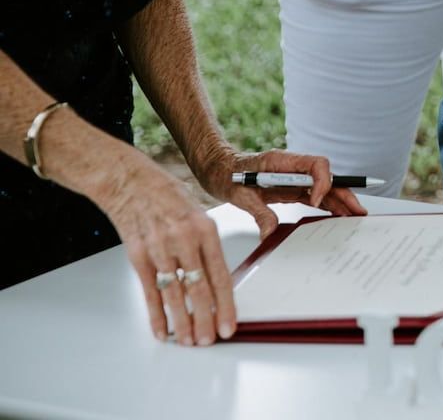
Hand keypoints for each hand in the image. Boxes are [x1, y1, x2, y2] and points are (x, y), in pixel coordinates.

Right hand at [92, 153, 238, 345]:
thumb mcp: (199, 213)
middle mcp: (184, 241)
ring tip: (190, 341)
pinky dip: (156, 315)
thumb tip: (219, 280)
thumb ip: (207, 245)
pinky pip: (149, 292)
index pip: (220, 275)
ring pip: (174, 295)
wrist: (130, 182)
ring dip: (182, 323)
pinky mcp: (137, 257)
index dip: (225, 305)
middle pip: (199, 290)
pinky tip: (162, 331)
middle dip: (206, 320)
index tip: (230, 325)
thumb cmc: (168, 196)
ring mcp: (159, 250)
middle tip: (210, 340)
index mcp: (206, 230)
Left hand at [194, 148, 367, 239]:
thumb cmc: (226, 174)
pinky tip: (337, 215)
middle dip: (343, 192)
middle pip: (327, 177)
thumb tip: (270, 232)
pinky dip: (327, 205)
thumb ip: (258, 211)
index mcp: (282, 161)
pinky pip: (314, 195)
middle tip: (356, 210)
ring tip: (354, 215)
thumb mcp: (238, 194)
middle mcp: (293, 168)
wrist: (217, 170)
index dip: (322, 182)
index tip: (315, 201)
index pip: (316, 164)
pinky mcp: (291, 188)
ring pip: (324, 187)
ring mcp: (294, 178)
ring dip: (340, 200)